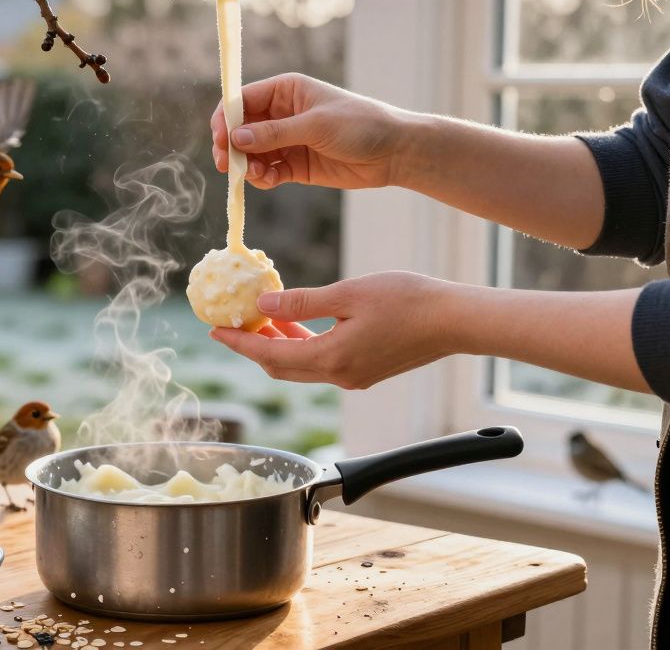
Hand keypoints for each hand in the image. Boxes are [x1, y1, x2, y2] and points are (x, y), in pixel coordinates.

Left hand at [209, 272, 459, 388]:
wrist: (456, 320)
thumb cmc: (408, 300)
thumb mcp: (348, 293)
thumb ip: (302, 302)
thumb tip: (263, 304)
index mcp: (331, 359)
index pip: (269, 354)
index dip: (239, 343)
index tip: (214, 331)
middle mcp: (339, 376)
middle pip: (281, 367)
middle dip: (253, 346)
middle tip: (231, 324)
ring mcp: (354, 377)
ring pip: (301, 365)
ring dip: (279, 343)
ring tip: (261, 316)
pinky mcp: (366, 371)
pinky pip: (321, 362)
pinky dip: (302, 344)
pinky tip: (298, 321)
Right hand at [210, 73, 421, 190]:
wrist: (394, 152)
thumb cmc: (360, 125)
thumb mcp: (316, 125)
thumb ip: (274, 133)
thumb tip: (236, 140)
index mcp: (285, 91)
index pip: (242, 100)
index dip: (226, 119)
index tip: (219, 140)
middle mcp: (281, 114)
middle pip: (241, 129)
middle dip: (231, 147)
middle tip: (226, 165)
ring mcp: (287, 140)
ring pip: (252, 153)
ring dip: (247, 166)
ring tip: (255, 175)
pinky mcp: (295, 165)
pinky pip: (268, 171)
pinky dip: (262, 178)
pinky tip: (268, 180)